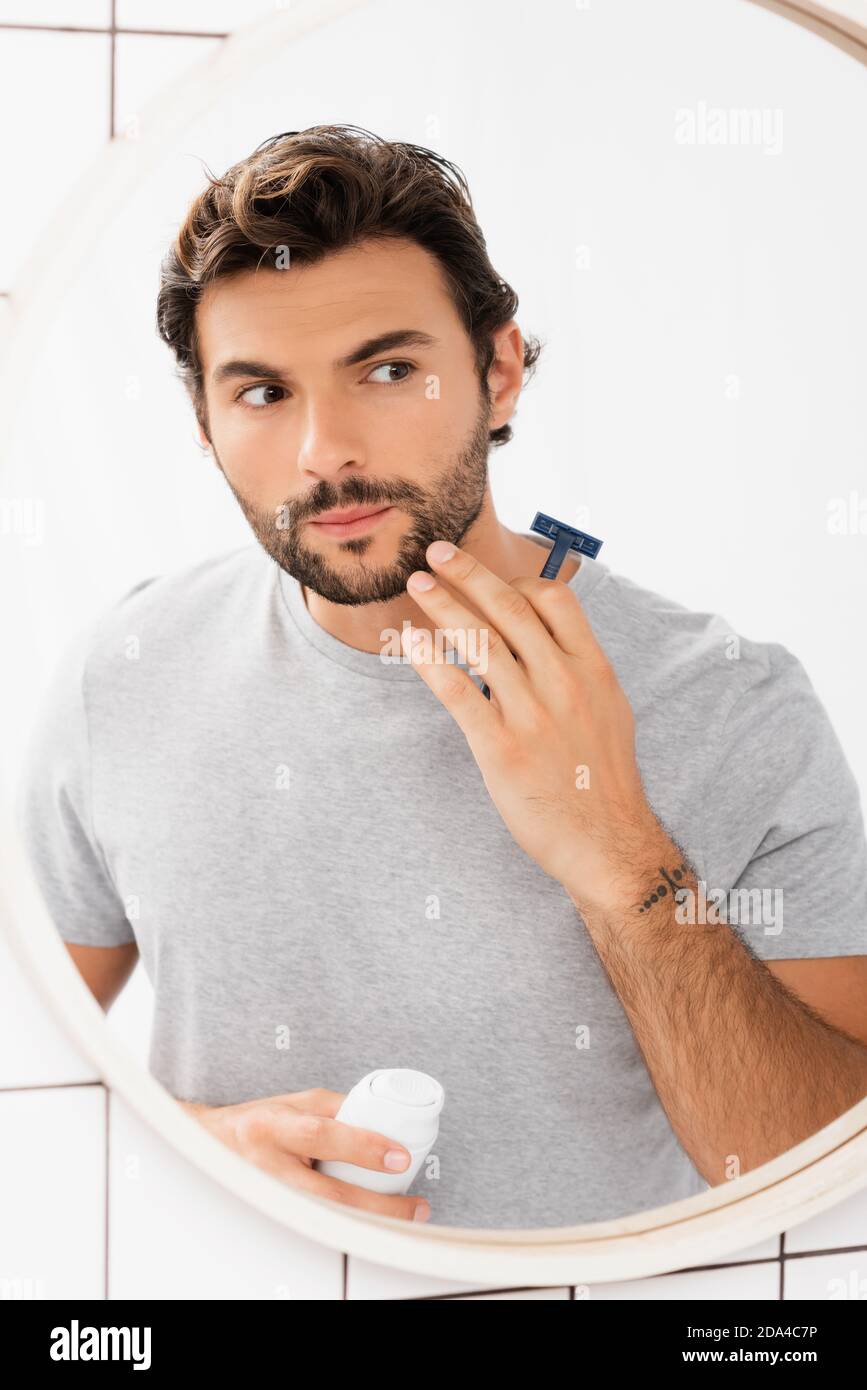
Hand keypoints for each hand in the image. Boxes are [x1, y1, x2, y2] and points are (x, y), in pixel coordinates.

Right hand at [177, 1089, 430, 1221]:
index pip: (323, 1136)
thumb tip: (382, 1116)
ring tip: (402, 1218)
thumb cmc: (257, 1121)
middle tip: (414, 1206)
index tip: (400, 1157)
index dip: (364, 1146)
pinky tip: (369, 1226)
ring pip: (325, 1219)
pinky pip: (315, 1226)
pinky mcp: (273, 1217)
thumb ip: (337, 1109)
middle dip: (378, 1204)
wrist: (210, 1147)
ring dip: (368, 1222)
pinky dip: (347, 1227)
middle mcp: (268, 1166)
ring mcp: (270, 1198)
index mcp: (274, 1126)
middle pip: (328, 1195)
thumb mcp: (295, 1103)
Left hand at [403, 540, 666, 914]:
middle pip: (509, 608)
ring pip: (479, 641)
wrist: (608, 843)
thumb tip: (550, 640)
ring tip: (416, 585)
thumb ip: (580, 671)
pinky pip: (458, 690)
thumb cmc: (603, 781)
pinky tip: (412, 643)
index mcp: (593, 669)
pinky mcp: (501, 747)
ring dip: (442, 605)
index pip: (554, 600)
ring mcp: (532, 713)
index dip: (517, 580)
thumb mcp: (609, 711)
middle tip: (436, 552)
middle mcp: (563, 682)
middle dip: (468, 573)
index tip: (489, 578)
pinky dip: (431, 660)